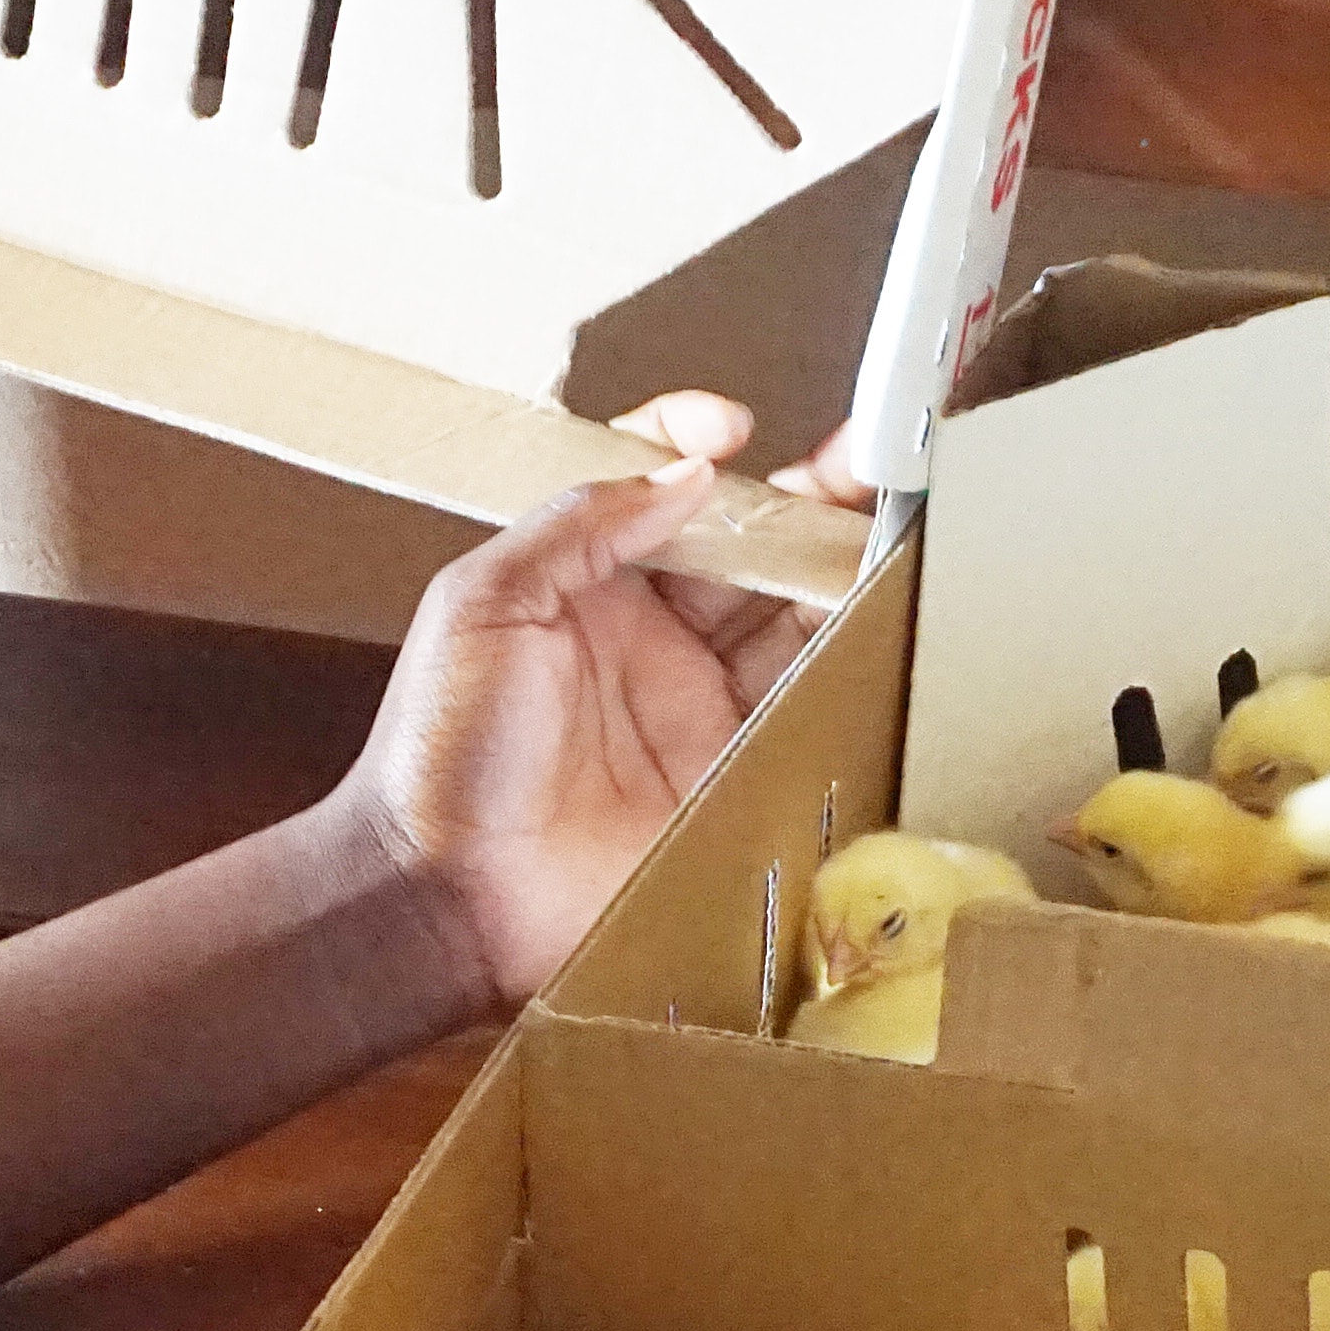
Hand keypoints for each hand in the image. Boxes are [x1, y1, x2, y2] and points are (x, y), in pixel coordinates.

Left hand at [352, 395, 872, 1015]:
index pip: (657, 489)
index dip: (698, 449)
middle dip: (809, 501)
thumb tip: (683, 472)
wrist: (450, 897)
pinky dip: (853, 668)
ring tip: (891, 533)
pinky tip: (880, 628)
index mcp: (586, 581)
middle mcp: (655, 635)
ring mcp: (701, 705)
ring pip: (795, 618)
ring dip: (842, 573)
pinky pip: (812, 711)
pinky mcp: (739, 776)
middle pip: (749, 548)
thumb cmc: (438, 755)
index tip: (734, 432)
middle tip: (867, 464)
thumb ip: (575, 524)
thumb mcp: (481, 604)